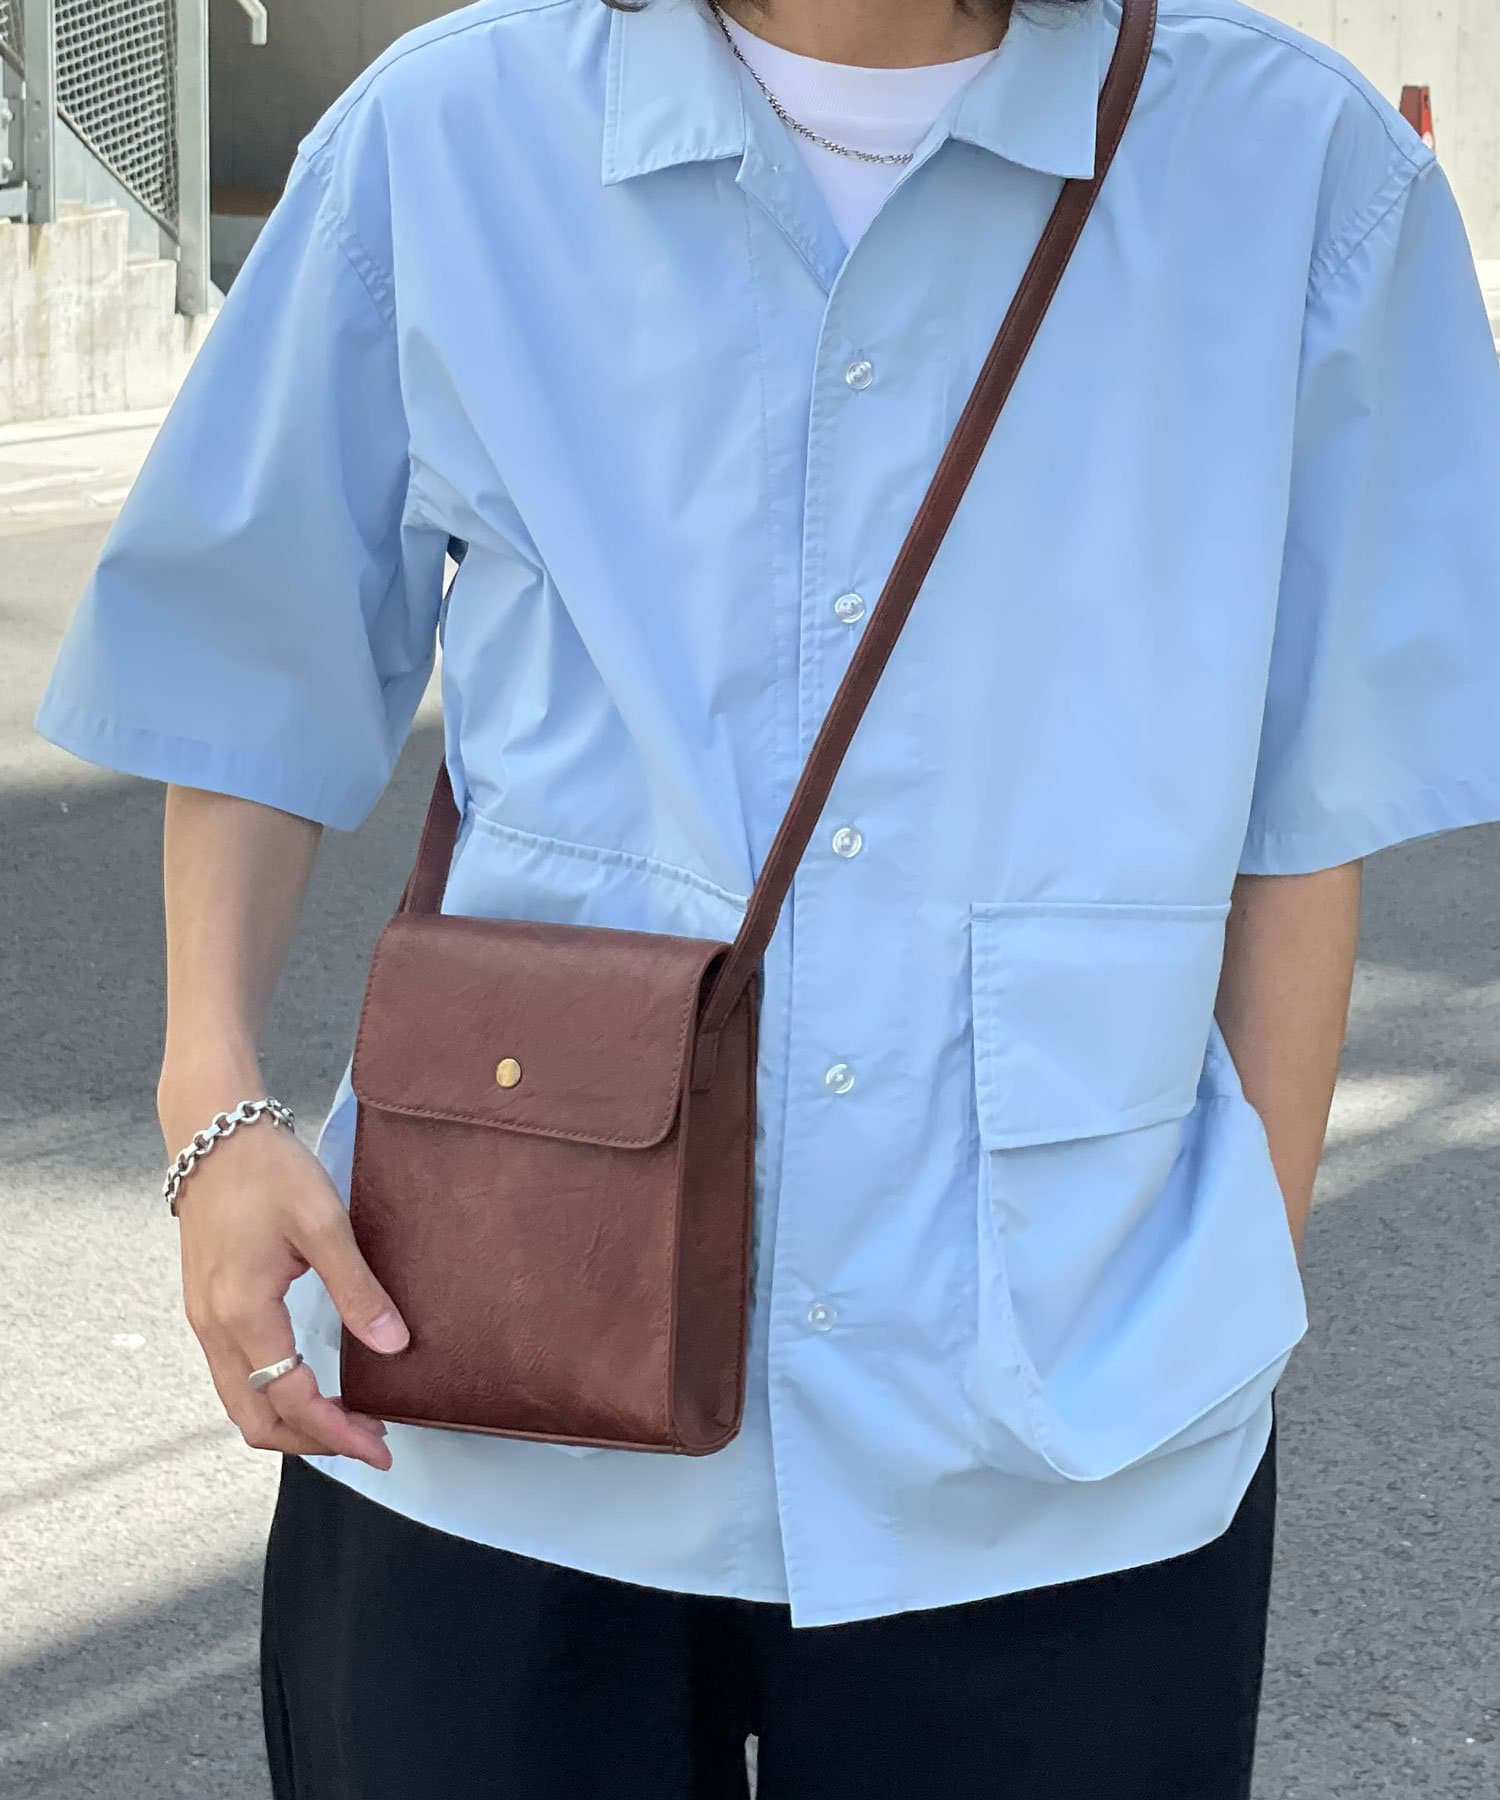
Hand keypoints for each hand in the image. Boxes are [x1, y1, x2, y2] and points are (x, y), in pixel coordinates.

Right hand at [167, 1092, 406, 1469]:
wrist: (212, 1136)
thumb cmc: (269, 1171)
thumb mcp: (323, 1223)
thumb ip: (357, 1288)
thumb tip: (393, 1345)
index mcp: (244, 1312)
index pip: (292, 1399)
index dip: (338, 1432)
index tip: (381, 1446)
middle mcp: (214, 1328)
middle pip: (255, 1420)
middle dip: (313, 1442)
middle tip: (370, 1441)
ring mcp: (203, 1321)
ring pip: (240, 1403)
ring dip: (290, 1424)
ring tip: (346, 1421)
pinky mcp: (204, 1309)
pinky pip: (234, 1378)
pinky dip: (270, 1398)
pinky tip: (308, 1386)